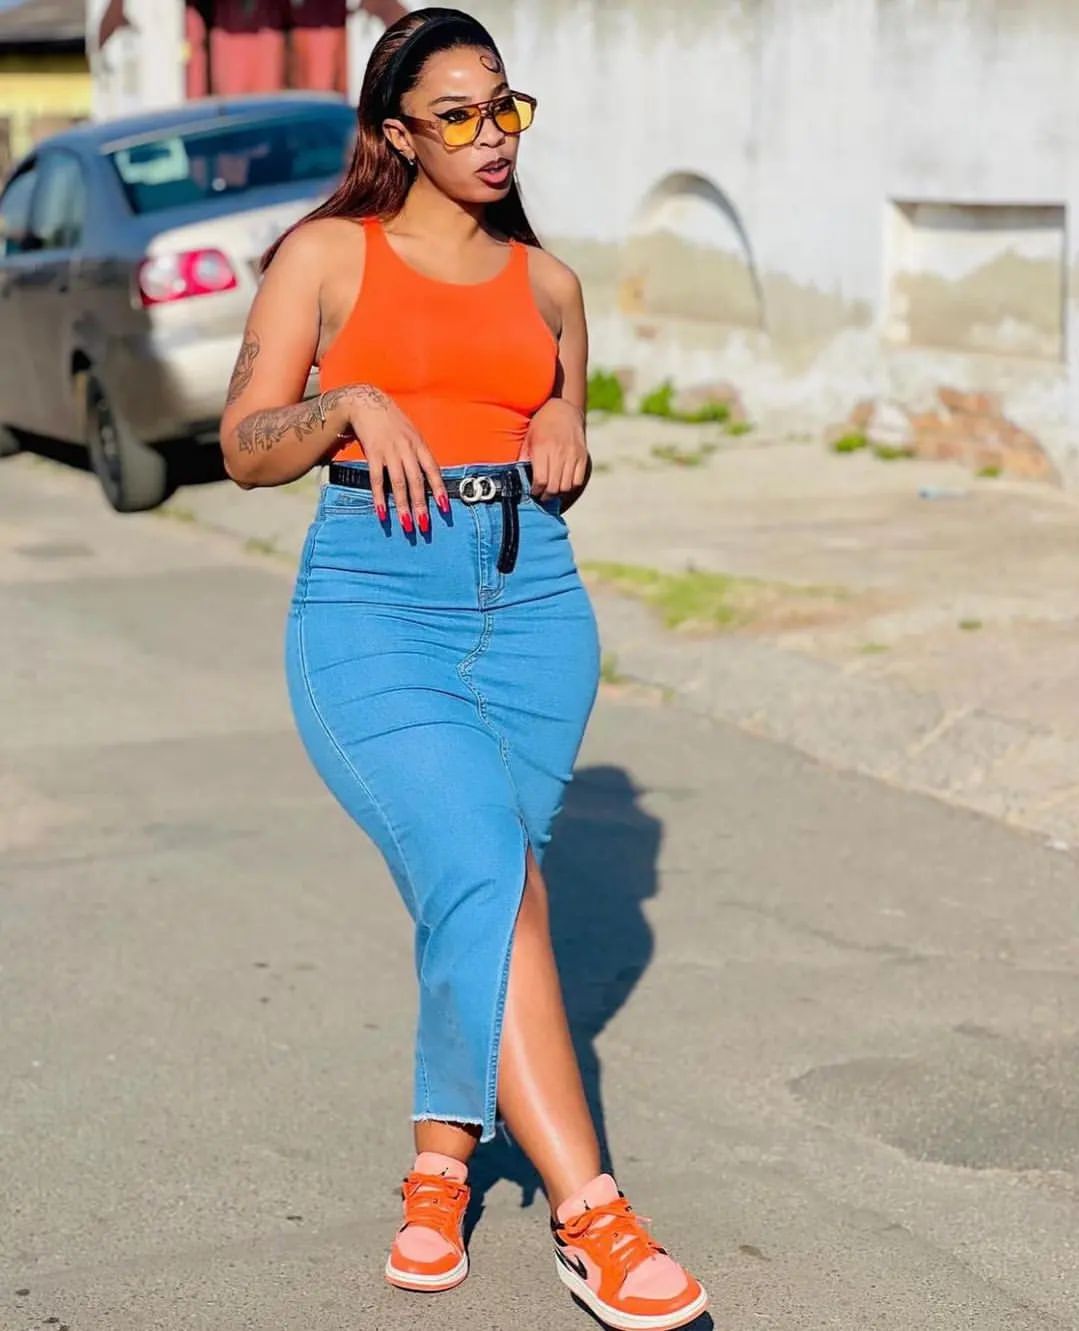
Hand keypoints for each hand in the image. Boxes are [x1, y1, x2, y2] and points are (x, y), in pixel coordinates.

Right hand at [329, 383, 446, 531]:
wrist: (366, 402)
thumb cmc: (391, 421)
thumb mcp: (410, 433)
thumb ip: (417, 453)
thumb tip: (427, 477)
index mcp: (419, 444)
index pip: (432, 470)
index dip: (439, 490)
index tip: (444, 508)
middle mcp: (407, 449)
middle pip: (416, 481)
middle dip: (421, 505)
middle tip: (424, 526)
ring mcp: (390, 451)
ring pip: (399, 484)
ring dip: (403, 506)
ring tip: (407, 525)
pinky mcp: (373, 454)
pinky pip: (377, 479)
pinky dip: (380, 497)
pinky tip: (382, 513)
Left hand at [521, 399, 588, 501]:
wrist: (564, 409)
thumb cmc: (542, 424)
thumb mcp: (529, 437)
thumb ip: (524, 456)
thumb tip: (518, 476)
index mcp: (542, 448)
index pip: (541, 480)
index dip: (536, 491)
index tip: (533, 492)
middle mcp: (559, 453)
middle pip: (554, 487)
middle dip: (546, 496)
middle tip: (541, 497)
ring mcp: (572, 455)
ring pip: (566, 486)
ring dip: (558, 493)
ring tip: (551, 492)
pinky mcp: (582, 456)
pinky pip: (578, 480)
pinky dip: (570, 486)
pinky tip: (563, 484)